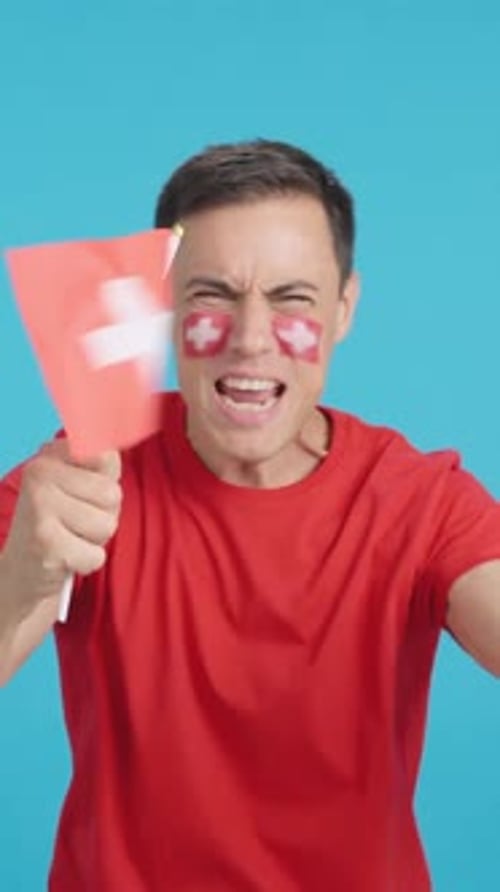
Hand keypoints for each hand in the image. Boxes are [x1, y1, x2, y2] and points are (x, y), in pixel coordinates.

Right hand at [2, 439, 121, 612]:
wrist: (21, 569)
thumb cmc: (62, 522)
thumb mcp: (81, 484)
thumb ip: (102, 463)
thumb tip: (112, 449)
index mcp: (49, 454)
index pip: (107, 457)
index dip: (107, 483)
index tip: (85, 494)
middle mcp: (39, 474)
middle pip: (112, 494)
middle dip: (104, 514)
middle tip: (76, 522)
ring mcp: (39, 508)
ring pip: (108, 524)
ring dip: (96, 539)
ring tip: (70, 537)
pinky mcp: (46, 544)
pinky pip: (97, 555)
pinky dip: (87, 562)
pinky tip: (65, 557)